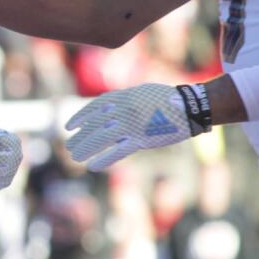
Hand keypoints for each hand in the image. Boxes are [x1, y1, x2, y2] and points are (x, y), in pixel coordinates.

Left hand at [64, 83, 211, 169]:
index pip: (95, 107)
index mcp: (123, 96)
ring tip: (74, 156)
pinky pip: (118, 151)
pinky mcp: (142, 139)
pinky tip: (92, 166)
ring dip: (86, 147)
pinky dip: (104, 158)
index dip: (80, 117)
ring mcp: (132, 124)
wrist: (189, 107)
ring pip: (102, 137)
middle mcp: (124, 109)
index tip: (69, 126)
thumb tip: (107, 107)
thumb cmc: (167, 99)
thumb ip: (124, 98)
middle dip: (80, 136)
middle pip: (95, 124)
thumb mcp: (141, 92)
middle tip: (69, 145)